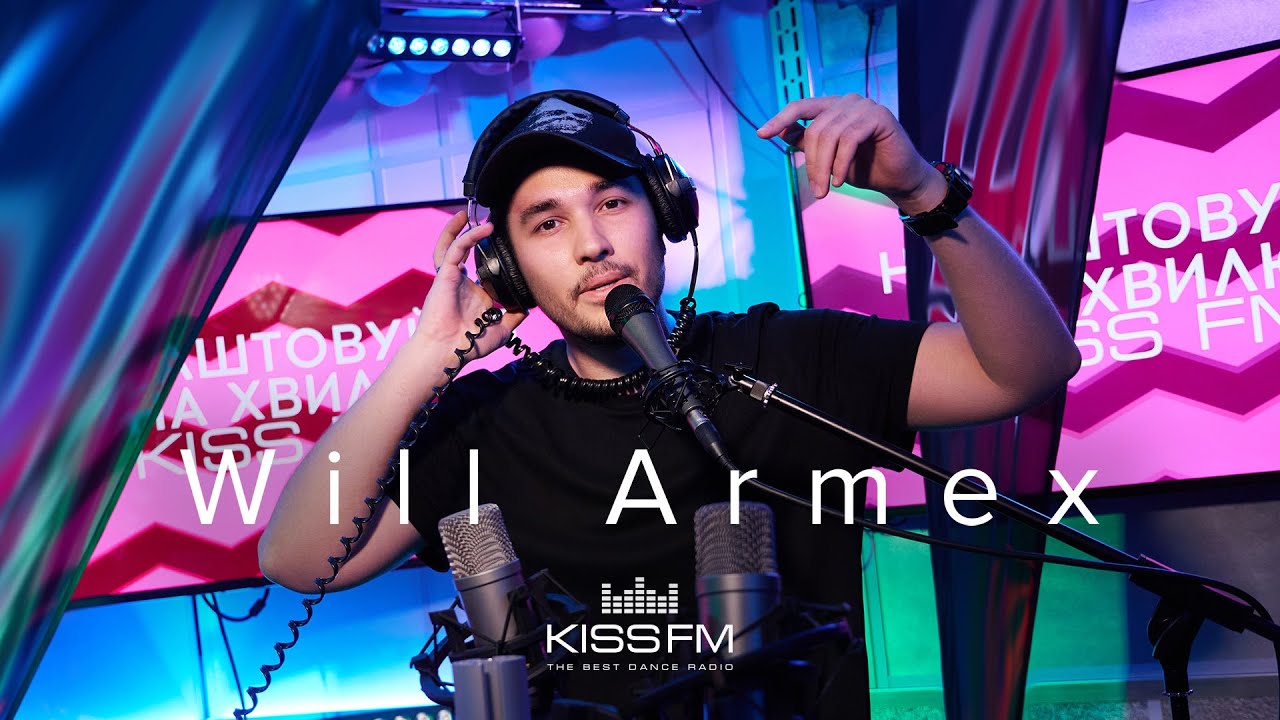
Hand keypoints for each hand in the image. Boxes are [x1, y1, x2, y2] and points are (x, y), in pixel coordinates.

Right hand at [411, 211, 526, 361]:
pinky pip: (455, 249)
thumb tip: (527, 308)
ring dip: (459, 229)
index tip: (506, 243)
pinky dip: (468, 236)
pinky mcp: (444, 275)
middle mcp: (461, 283)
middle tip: (484, 221)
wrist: (447, 351)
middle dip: (468, 234)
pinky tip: (483, 229)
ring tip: (469, 214)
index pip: (481, 269)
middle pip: (460, 252)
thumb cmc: (469, 344)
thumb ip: (513, 317)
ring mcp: (451, 278)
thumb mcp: (501, 330)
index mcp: (473, 294)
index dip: (490, 256)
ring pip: (451, 245)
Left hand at [757, 94, 945, 213]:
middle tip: (816, 190)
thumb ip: (808, 142)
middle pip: (815, 128)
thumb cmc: (863, 167)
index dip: (779, 119)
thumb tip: (782, 132)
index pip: (800, 107)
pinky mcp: (879, 116)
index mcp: (833, 107)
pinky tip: (840, 181)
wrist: (898, 179)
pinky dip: (841, 163)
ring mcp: (864, 106)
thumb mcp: (828, 157)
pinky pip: (849, 139)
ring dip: (824, 167)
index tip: (761, 134)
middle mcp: (847, 101)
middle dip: (812, 163)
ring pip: (830, 135)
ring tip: (826, 190)